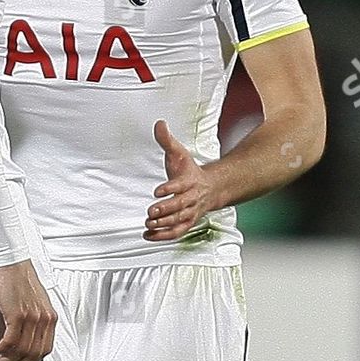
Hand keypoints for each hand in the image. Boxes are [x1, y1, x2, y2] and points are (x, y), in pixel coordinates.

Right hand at [0, 260, 55, 360]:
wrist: (13, 263)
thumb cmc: (21, 280)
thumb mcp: (36, 303)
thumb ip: (36, 321)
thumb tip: (26, 340)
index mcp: (51, 317)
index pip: (45, 349)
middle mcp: (44, 319)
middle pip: (34, 353)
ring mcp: (32, 317)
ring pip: (22, 349)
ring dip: (9, 359)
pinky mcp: (18, 314)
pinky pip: (11, 340)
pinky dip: (3, 349)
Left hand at [146, 120, 215, 241]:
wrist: (211, 188)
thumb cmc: (190, 171)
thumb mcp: (179, 153)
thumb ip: (167, 140)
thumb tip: (159, 124)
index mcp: (190, 180)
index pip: (181, 185)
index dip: (170, 188)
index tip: (157, 191)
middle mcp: (192, 198)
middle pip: (180, 205)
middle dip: (166, 209)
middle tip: (151, 212)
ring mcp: (190, 212)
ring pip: (179, 220)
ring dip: (164, 224)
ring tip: (149, 224)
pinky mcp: (186, 222)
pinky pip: (177, 232)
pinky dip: (163, 236)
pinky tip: (148, 236)